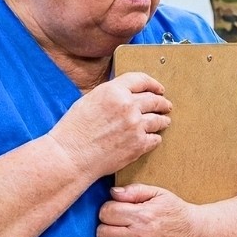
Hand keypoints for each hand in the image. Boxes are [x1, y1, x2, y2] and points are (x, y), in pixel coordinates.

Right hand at [48, 72, 171, 178]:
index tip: (159, 88)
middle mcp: (128, 106)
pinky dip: (156, 138)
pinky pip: (155, 139)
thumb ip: (111, 95)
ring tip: (165, 121)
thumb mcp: (89, 100)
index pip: (141, 80)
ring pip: (158, 120)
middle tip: (166, 105)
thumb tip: (125, 94)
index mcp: (114, 91)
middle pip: (153, 100)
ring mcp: (136, 126)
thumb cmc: (74, 130)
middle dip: (162, 102)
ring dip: (163, 120)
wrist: (71, 156)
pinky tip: (155, 138)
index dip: (153, 84)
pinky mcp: (139, 145)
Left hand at [98, 184, 196, 236]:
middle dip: (106, 226)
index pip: (107, 212)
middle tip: (117, 225)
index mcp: (143, 217)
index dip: (108, 209)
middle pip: (103, 233)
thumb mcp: (159, 194)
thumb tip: (113, 193)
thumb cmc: (176, 214)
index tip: (115, 211)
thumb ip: (134, 190)